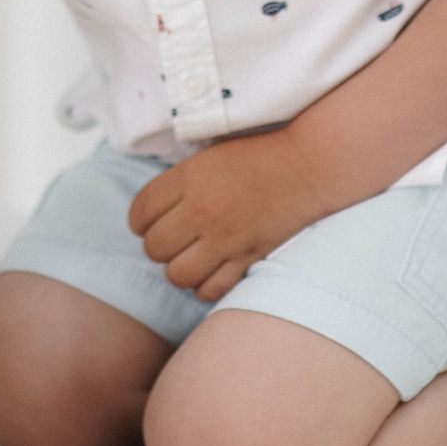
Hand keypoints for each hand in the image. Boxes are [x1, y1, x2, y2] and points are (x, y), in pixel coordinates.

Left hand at [127, 130, 331, 302]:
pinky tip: (210, 272)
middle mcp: (203, 210)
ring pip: (177, 275)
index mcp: (189, 179)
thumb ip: (179, 181)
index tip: (147, 222)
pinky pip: (210, 290)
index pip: (140, 212)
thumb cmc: (257, 155)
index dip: (138, 221)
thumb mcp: (209, 156)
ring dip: (178, 268)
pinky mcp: (247, 259)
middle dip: (157, 246)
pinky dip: (204, 286)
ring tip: (189, 257)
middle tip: (171, 239)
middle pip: (154, 248)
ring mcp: (225, 239)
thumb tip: (151, 209)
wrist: (308, 166)